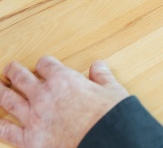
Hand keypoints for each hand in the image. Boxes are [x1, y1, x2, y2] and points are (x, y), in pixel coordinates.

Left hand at [0, 56, 129, 147]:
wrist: (104, 141)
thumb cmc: (109, 116)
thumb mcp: (112, 90)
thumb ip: (102, 76)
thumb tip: (98, 66)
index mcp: (64, 80)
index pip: (46, 64)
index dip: (43, 63)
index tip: (43, 64)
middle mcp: (44, 96)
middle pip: (22, 78)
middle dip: (14, 72)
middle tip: (9, 69)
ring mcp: (33, 117)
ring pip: (8, 100)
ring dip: (0, 91)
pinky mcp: (29, 139)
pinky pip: (6, 131)